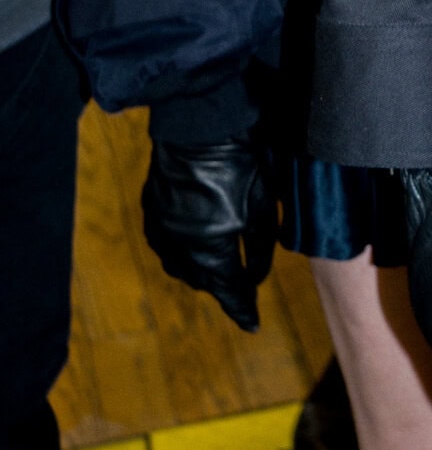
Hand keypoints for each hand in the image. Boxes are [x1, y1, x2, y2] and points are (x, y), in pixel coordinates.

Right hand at [141, 136, 276, 331]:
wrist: (200, 125)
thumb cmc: (239, 164)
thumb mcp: (261, 208)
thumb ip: (259, 249)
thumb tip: (255, 278)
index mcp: (211, 250)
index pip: (229, 291)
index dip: (242, 309)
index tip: (253, 325)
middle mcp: (180, 247)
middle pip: (203, 280)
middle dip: (222, 286)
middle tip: (240, 286)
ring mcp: (161, 229)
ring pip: (180, 265)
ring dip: (199, 271)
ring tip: (217, 267)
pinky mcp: (152, 209)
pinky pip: (165, 243)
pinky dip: (180, 249)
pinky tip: (192, 241)